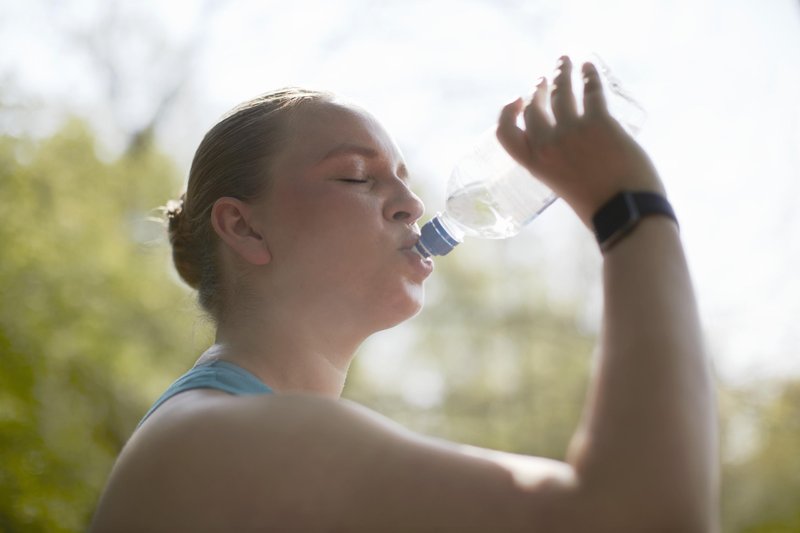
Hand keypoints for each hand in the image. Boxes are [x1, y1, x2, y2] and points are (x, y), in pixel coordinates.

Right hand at [496, 56, 665, 226]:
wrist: (626, 212)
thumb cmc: (599, 208)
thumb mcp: (564, 187)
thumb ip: (559, 165)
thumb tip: (571, 149)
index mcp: (536, 164)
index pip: (506, 132)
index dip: (508, 113)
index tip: (517, 102)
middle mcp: (548, 144)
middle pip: (535, 107)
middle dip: (538, 89)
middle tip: (543, 81)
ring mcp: (573, 130)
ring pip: (561, 92)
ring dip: (561, 73)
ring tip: (563, 62)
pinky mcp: (600, 122)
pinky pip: (591, 91)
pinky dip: (589, 75)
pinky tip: (588, 67)